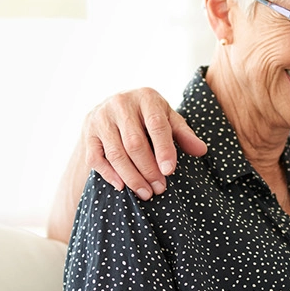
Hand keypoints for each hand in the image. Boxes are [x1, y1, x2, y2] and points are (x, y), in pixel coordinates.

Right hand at [82, 88, 206, 199]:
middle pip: (134, 143)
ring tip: (145, 193)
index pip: (156, 124)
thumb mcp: (168, 119)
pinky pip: (96, 158)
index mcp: (146, 97)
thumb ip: (184, 134)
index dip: (164, 149)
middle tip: (159, 189)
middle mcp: (120, 103)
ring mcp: (101, 118)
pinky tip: (122, 187)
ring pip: (115, 153)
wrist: (114, 109)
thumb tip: (202, 150)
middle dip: (148, 169)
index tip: (169, 171)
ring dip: (131, 177)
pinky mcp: (88, 133)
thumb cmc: (148, 116)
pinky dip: (109, 175)